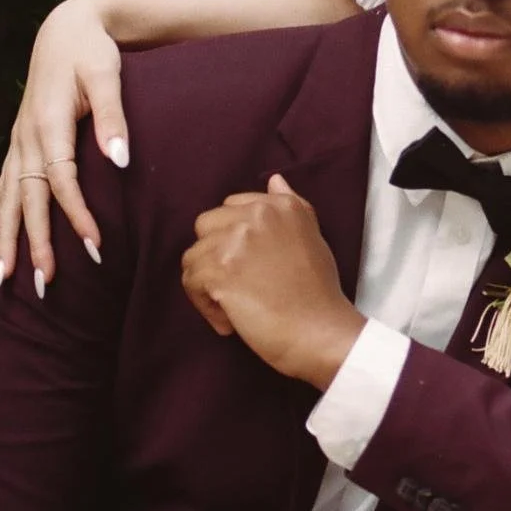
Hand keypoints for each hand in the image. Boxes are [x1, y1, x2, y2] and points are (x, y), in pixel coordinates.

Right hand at [0, 0, 128, 296]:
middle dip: (34, 243)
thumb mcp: (107, 75)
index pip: (62, 181)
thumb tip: (119, 160)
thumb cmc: (92, 50)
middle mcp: (26, 138)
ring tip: (3, 279)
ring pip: (9, 199)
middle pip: (29, 199)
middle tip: (43, 285)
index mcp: (48, 123)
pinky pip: (1, 186)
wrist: (65, 27)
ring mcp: (18, 142)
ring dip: (7, 239)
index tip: (95, 247)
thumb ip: (113, 118)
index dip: (77, 216)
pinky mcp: (18, 142)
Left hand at [179, 174, 362, 388]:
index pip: (231, 207)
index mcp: (279, 205)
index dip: (234, 239)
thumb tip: (275, 180)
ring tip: (235, 306)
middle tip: (238, 285)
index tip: (250, 266)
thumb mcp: (313, 237)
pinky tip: (229, 320)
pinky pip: (191, 281)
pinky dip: (205, 305)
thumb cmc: (318, 292)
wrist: (319, 331)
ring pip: (194, 257)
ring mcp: (235, 242)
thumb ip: (290, 205)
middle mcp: (256, 215)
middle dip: (215, 256)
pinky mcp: (219, 271)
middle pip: (206, 227)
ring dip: (208, 284)